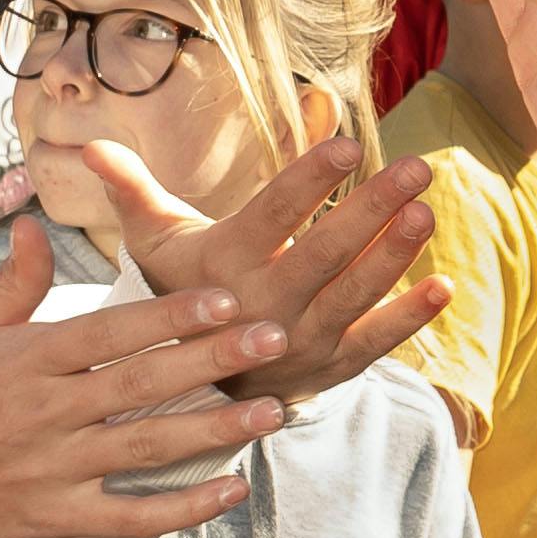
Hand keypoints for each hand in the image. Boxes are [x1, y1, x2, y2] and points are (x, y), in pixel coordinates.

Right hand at [0, 224, 380, 537]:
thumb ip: (12, 282)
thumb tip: (37, 221)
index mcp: (28, 361)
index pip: (109, 332)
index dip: (168, 315)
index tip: (225, 296)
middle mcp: (45, 413)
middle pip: (140, 384)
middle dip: (211, 360)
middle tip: (274, 335)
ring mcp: (53, 470)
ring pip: (145, 448)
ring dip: (213, 431)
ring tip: (272, 410)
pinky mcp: (56, 519)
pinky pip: (130, 516)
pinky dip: (182, 508)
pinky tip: (232, 488)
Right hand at [76, 130, 449, 400]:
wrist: (183, 394)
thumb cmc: (174, 298)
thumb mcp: (149, 244)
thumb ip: (132, 190)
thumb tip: (93, 143)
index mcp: (222, 266)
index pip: (272, 215)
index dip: (309, 179)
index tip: (346, 142)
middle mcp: (261, 306)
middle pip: (323, 253)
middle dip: (371, 209)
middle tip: (416, 166)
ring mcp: (298, 343)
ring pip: (352, 297)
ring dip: (394, 256)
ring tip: (426, 212)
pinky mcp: (327, 370)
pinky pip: (373, 345)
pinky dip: (409, 319)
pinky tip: (443, 286)